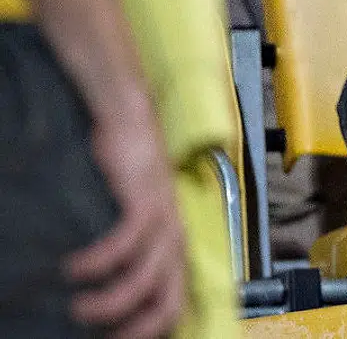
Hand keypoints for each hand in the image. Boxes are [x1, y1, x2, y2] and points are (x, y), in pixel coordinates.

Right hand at [66, 110, 186, 338]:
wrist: (131, 124)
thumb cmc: (128, 177)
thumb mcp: (137, 222)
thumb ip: (133, 255)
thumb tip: (108, 292)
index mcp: (176, 249)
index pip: (175, 304)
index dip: (149, 331)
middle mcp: (176, 239)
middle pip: (167, 300)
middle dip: (134, 329)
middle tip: (98, 335)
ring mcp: (164, 220)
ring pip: (144, 277)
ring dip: (109, 301)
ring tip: (78, 306)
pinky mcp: (147, 200)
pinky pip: (126, 241)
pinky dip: (100, 261)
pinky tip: (75, 268)